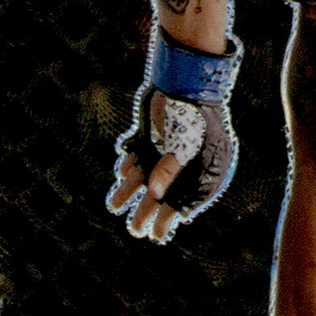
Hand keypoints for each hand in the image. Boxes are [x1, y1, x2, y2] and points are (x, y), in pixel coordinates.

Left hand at [108, 91, 189, 243]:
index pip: (183, 204)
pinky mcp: (150, 140)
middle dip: (146, 213)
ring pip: (144, 178)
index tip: (156, 235)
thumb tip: (153, 194)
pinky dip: (128, 165)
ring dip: (129, 192)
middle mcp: (182, 166)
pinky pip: (137, 158)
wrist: (182, 80)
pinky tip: (123, 172)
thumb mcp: (183, 143)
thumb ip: (168, 169)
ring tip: (115, 207)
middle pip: (161, 195)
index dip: (169, 220)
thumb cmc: (190, 112)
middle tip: (135, 230)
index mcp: (200, 172)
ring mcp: (164, 152)